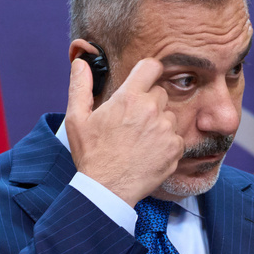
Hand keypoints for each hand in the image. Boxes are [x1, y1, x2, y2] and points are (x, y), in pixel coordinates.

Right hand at [65, 57, 183, 204]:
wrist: (107, 189)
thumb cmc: (92, 154)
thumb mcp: (77, 119)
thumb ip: (80, 86)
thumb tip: (80, 63)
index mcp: (129, 98)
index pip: (151, 67)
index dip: (148, 71)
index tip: (144, 79)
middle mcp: (151, 110)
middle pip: (160, 93)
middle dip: (148, 102)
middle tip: (132, 121)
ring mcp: (166, 130)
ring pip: (169, 116)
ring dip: (158, 123)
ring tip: (139, 140)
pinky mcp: (175, 148)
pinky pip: (176, 137)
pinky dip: (166, 144)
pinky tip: (149, 153)